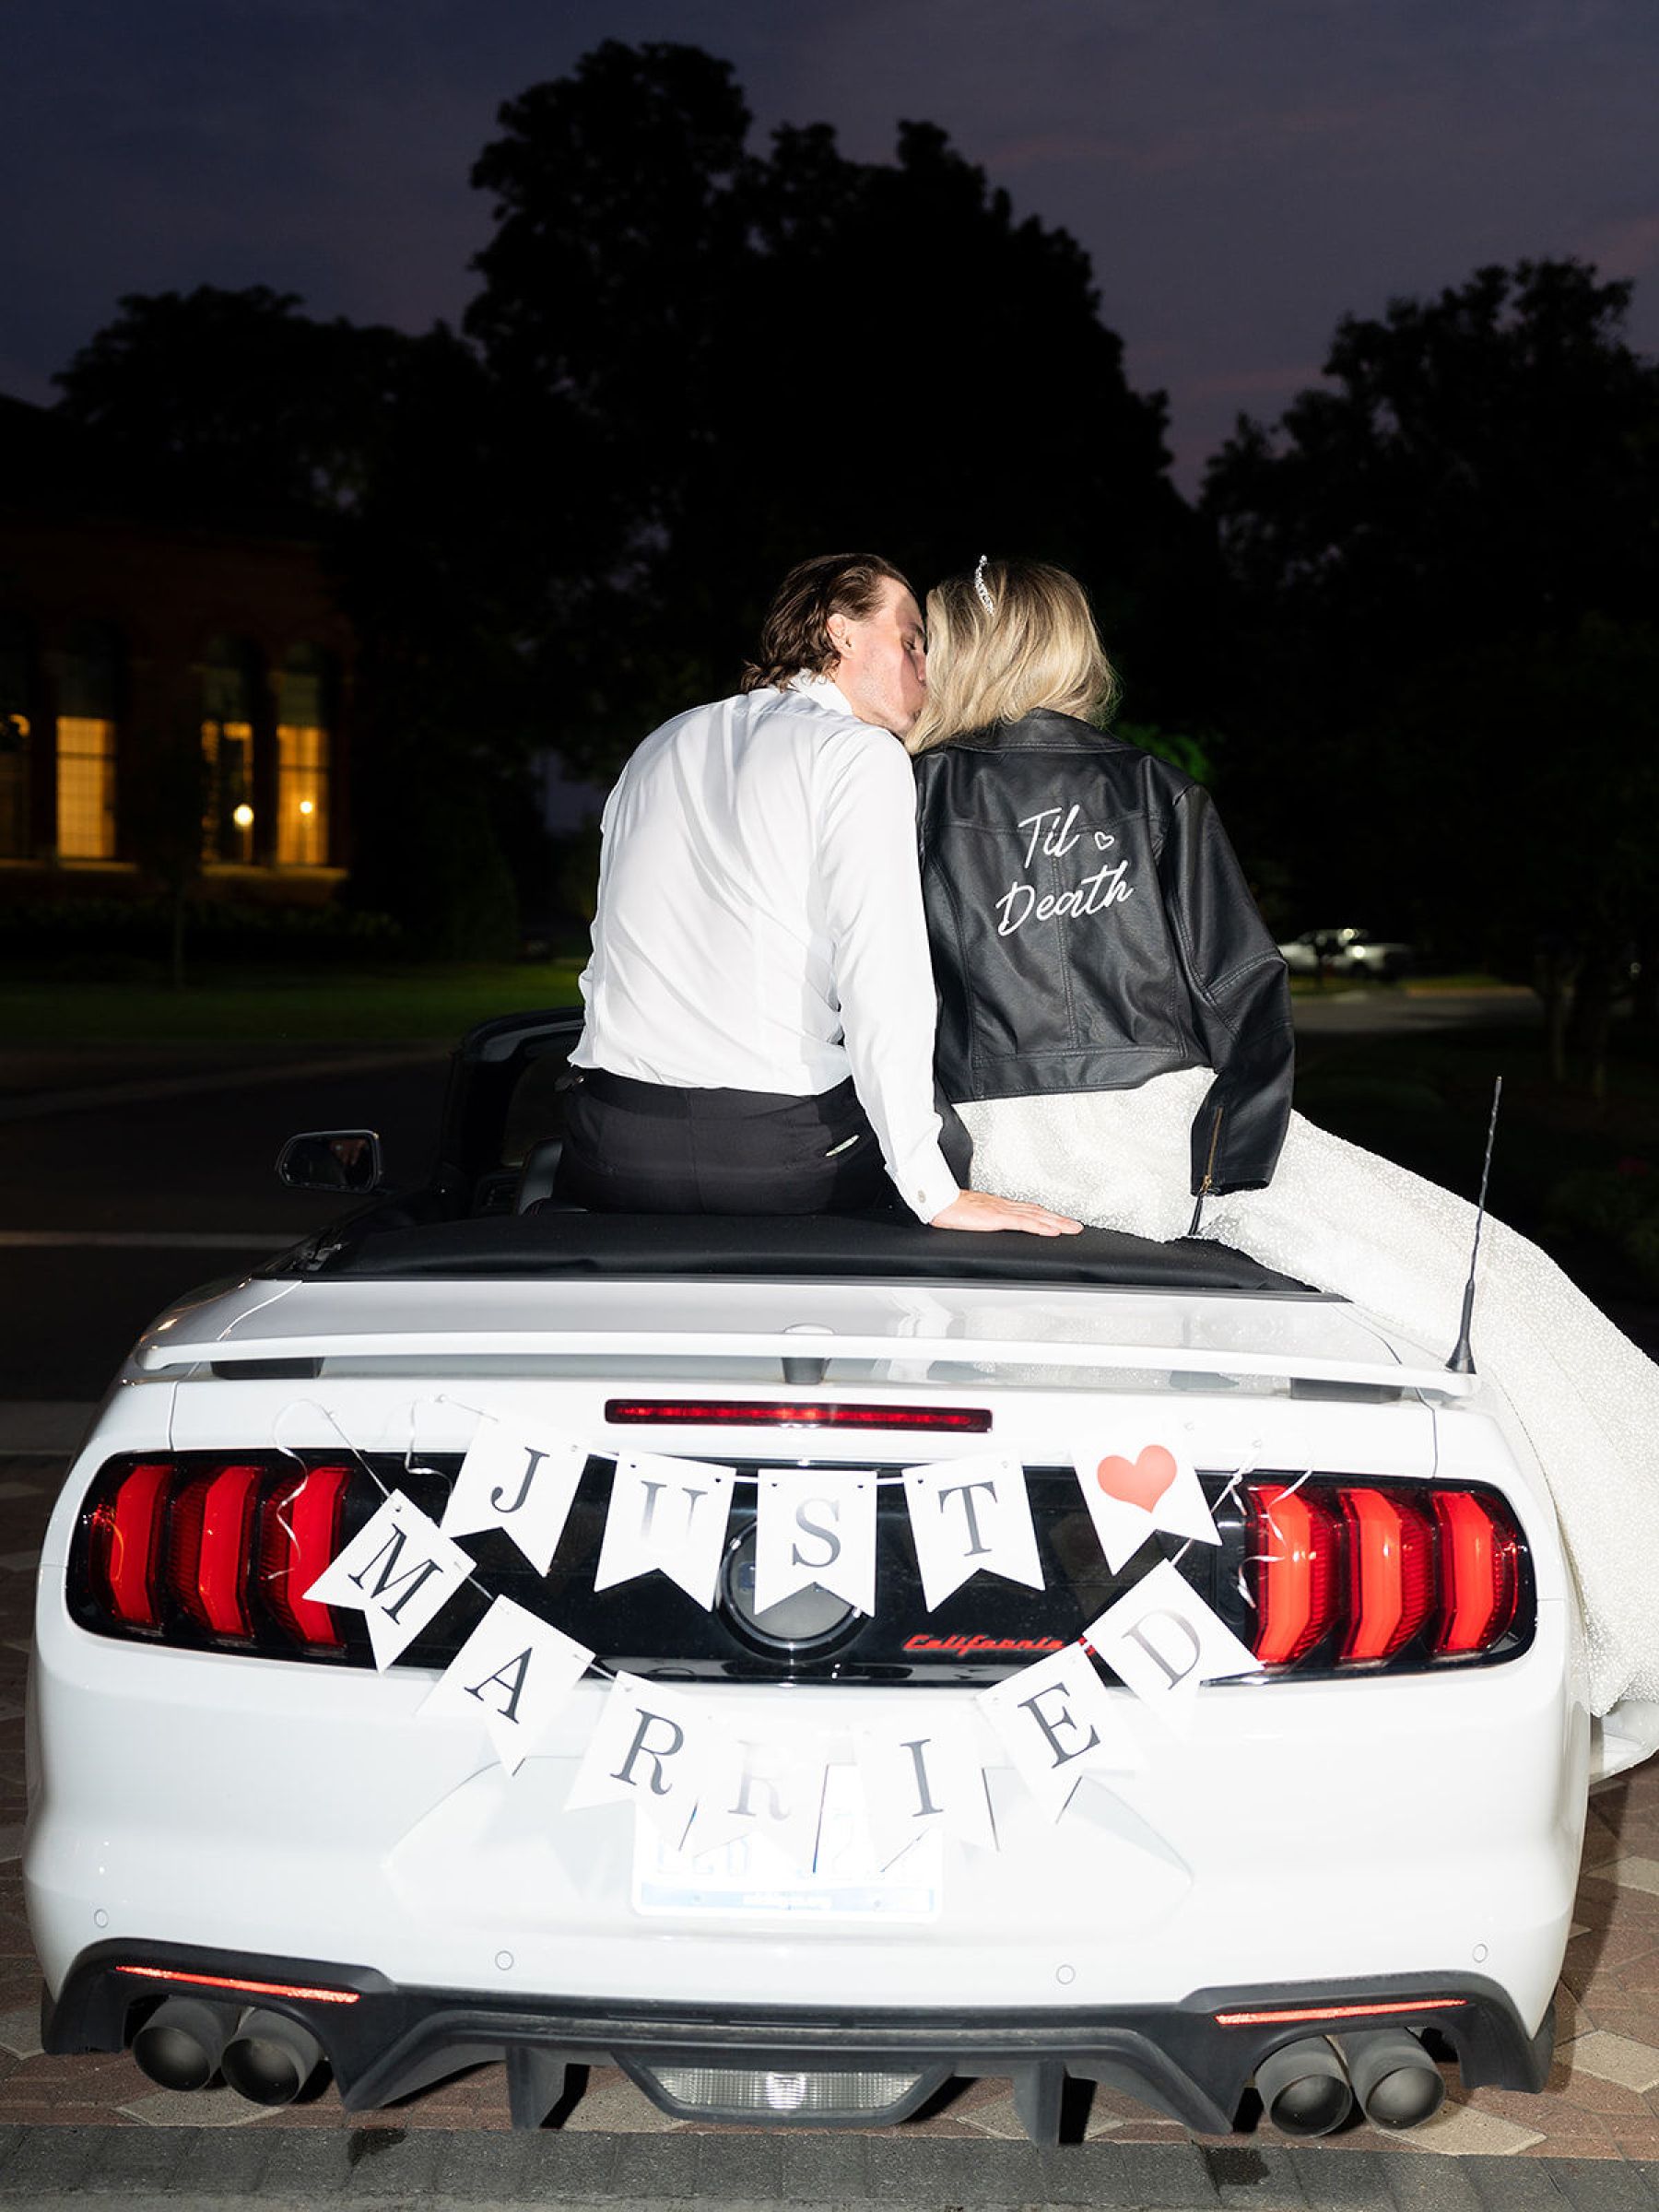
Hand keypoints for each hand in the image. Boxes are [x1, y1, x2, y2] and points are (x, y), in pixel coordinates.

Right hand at [929, 1189, 1082, 1236]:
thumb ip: (984, 1219)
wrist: (938, 1200)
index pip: (1030, 1210)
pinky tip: (1051, 1231)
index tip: (1061, 1221)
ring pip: (1036, 1217)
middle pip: (1038, 1212)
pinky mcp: (997, 1218)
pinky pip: (1023, 1222)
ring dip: (1056, 1223)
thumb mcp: (972, 1214)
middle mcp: (1005, 1206)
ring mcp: (1002, 1211)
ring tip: (1072, 1229)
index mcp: (999, 1206)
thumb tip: (990, 1225)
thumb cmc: (949, 1207)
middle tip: (1076, 1227)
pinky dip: (1040, 1226)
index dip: (1047, 1216)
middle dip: (1059, 1220)